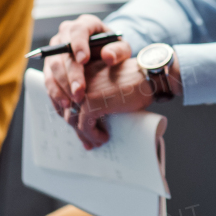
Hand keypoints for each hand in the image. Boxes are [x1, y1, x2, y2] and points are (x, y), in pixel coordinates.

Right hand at [43, 14, 132, 109]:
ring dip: (61, 86)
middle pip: (62, 52)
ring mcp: (55, 48)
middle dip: (70, 74)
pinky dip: (55, 92)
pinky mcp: (50, 64)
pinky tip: (64, 105)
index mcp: (86, 24)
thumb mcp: (122, 48)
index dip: (78, 45)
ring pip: (52, 66)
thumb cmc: (113, 49)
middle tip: (79, 93)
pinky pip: (48, 78)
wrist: (104, 54)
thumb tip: (108, 56)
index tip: (84, 60)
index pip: (78, 30)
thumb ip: (119, 50)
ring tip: (72, 103)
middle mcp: (66, 33)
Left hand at [63, 57, 182, 149]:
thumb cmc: (134, 79)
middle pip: (69, 110)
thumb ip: (96, 94)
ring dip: (85, 135)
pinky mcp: (91, 103)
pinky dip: (93, 135)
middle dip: (78, 130)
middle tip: (88, 142)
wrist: (148, 77)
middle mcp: (77, 81)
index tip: (82, 130)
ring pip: (74, 120)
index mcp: (81, 73)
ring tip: (97, 142)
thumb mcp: (108, 85)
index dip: (74, 117)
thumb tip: (89, 117)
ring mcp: (83, 92)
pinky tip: (104, 138)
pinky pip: (85, 126)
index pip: (68, 99)